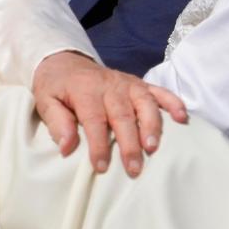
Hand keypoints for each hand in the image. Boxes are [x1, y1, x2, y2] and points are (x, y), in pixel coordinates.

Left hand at [31, 50, 187, 176]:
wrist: (66, 61)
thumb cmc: (56, 87)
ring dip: (152, 125)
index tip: (101, 167)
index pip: (94, 119)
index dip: (99, 144)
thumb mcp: (45, 101)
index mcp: (85, 90)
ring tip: (153, 148)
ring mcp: (128, 83)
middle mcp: (110, 85)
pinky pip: (159, 91)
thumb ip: (56, 122)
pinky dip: (173, 102)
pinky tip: (182, 117)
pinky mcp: (139, 84)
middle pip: (123, 115)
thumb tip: (67, 147)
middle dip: (129, 143)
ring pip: (144, 103)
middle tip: (134, 168)